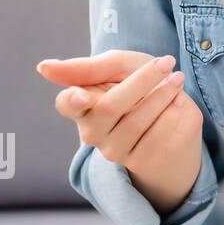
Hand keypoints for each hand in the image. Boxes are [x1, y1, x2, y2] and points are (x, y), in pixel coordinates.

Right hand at [39, 50, 203, 215]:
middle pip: (110, 106)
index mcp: (83, 105)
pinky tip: (180, 103)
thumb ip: (90, 67)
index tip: (81, 95)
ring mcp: (115, 151)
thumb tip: (43, 68)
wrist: (176, 121)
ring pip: (137, 122)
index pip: (67, 104)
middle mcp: (93, 132)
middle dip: (141, 80)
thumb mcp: (122, 68)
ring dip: (163, 95)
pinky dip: (173, 113)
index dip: (71, 101)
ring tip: (177, 79)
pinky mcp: (142, 162)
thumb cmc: (143, 88)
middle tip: (166, 62)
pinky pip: (158, 137)